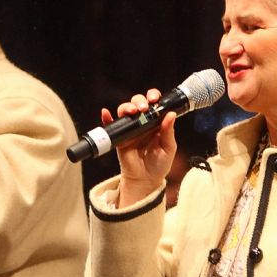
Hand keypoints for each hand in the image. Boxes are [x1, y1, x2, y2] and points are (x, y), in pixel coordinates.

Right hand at [106, 88, 176, 207]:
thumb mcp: (168, 148)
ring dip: (126, 107)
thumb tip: (171, 114)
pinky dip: (107, 118)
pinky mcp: (120, 137)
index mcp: (156, 122)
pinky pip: (111, 125)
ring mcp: (130, 129)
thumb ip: (168, 132)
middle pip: (137, 103)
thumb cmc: (159, 165)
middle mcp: (143, 122)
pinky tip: (106, 113)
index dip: (153, 97)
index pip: (154, 104)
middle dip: (139, 101)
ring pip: (125, 110)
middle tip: (143, 108)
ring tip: (132, 111)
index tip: (154, 99)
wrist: (145, 180)